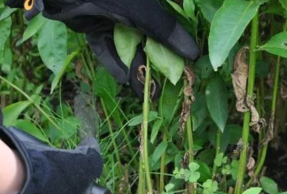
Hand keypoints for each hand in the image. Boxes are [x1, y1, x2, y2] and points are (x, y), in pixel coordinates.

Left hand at [5, 0, 198, 97]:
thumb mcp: (138, 10)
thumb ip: (164, 29)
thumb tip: (194, 52)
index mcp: (148, 1)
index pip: (169, 21)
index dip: (179, 42)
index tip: (190, 64)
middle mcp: (132, 6)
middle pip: (150, 36)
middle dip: (158, 61)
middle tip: (169, 85)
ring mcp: (111, 15)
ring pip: (129, 45)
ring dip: (136, 68)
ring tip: (147, 92)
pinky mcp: (92, 25)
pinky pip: (106, 47)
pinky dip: (114, 63)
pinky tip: (125, 80)